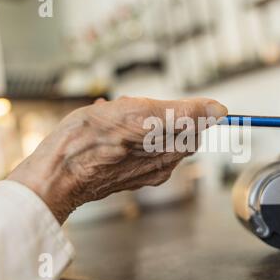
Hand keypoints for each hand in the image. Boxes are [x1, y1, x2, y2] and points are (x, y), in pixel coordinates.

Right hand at [7, 96, 226, 223]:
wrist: (59, 170)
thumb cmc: (94, 140)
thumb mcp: (142, 114)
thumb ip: (185, 113)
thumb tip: (220, 110)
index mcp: (172, 149)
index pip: (197, 125)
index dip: (181, 108)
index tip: (157, 104)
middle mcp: (162, 163)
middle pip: (174, 128)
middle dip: (155, 113)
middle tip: (130, 110)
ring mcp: (144, 170)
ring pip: (152, 134)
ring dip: (137, 120)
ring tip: (113, 118)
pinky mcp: (127, 174)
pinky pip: (135, 146)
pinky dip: (126, 133)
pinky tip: (107, 129)